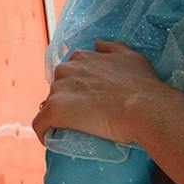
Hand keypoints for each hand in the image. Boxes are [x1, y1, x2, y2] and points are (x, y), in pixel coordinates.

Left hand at [33, 41, 160, 145]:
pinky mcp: (55, 110)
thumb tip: (98, 44)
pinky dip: (43, 132)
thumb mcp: (131, 57)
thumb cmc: (142, 85)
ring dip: (57, 116)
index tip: (86, 99)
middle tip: (83, 116)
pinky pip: (39, 123)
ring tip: (71, 131)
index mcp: (82, 58)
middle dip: (66, 100)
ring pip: (49, 105)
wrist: (144, 107)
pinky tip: (50, 139)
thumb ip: (112, 47)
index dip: (76, 87)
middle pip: (57, 88)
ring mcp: (60, 89)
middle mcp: (67, 69)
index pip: (69, 72)